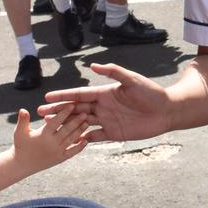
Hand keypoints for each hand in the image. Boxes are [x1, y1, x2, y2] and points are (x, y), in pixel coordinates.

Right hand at [11, 107, 89, 177]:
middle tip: (85, 113)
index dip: (64, 113)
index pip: (56, 121)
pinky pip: (72, 152)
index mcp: (43, 135)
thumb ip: (23, 120)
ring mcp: (57, 152)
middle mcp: (51, 143)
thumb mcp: (19, 132)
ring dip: (80, 131)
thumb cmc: (20, 145)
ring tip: (87, 123)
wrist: (21, 165)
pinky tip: (86, 141)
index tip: (72, 104)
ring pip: (71, 140)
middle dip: (76, 121)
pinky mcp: (60, 159)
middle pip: (66, 130)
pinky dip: (79, 147)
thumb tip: (22, 109)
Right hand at [39, 62, 171, 141]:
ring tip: (50, 127)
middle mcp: (103, 106)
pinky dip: (82, 139)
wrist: (167, 111)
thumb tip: (93, 66)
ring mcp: (107, 120)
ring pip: (81, 123)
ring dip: (66, 124)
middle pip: (76, 109)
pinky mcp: (114, 133)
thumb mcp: (132, 80)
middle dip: (58, 111)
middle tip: (40, 113)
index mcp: (105, 93)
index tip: (47, 97)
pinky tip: (70, 141)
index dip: (64, 96)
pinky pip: (95, 137)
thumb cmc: (151, 92)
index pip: (80, 95)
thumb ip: (113, 72)